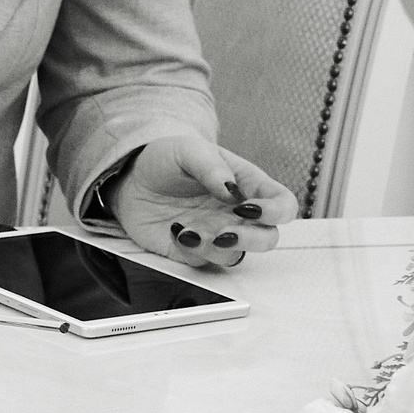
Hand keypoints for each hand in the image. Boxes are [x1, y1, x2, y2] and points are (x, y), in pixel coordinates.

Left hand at [107, 132, 296, 270]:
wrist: (131, 179)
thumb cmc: (167, 159)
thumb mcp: (189, 150)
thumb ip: (211, 166)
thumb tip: (230, 189)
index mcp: (247, 185)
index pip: (282, 204)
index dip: (275, 211)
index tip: (247, 208)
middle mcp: (237, 215)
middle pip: (268, 239)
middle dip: (251, 240)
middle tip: (224, 231)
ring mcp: (217, 234)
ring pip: (237, 255)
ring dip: (217, 249)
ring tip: (191, 231)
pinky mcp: (194, 251)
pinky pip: (204, 262)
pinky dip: (193, 252)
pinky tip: (177, 231)